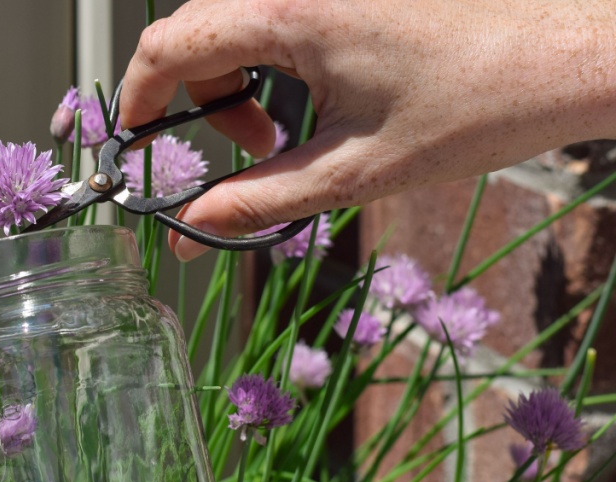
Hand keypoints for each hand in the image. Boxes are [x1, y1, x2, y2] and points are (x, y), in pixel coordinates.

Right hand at [118, 0, 615, 260]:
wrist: (569, 54)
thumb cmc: (481, 102)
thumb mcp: (353, 171)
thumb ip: (257, 203)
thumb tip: (189, 235)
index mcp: (290, 12)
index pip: (168, 47)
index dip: (137, 98)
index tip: (137, 143)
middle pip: (194, 32)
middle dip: (198, 100)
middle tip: (244, 153)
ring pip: (233, 20)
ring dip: (236, 81)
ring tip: (285, 131)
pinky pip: (275, 12)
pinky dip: (271, 58)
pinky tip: (315, 96)